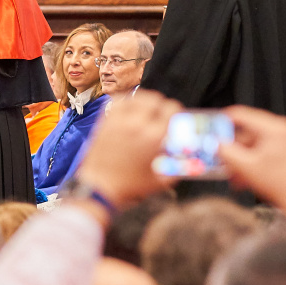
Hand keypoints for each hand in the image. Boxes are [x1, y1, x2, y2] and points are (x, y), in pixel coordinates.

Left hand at [75, 91, 176, 207]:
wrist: (99, 186)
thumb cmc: (129, 186)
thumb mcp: (159, 181)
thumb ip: (175, 170)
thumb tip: (186, 163)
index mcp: (154, 137)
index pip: (170, 109)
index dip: (175, 110)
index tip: (175, 115)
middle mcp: (137, 125)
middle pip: (154, 100)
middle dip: (161, 104)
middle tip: (161, 112)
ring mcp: (119, 121)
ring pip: (136, 98)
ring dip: (145, 100)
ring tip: (147, 107)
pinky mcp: (105, 122)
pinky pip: (117, 102)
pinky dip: (126, 100)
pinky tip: (129, 107)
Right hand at [218, 107, 285, 238]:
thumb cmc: (283, 187)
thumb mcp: (246, 167)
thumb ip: (226, 151)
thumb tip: (214, 142)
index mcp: (277, 128)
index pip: (243, 114)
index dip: (223, 121)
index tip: (212, 127)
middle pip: (250, 132)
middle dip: (235, 148)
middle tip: (223, 158)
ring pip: (258, 143)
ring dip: (244, 158)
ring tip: (236, 174)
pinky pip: (268, 150)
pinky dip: (256, 160)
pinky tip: (248, 176)